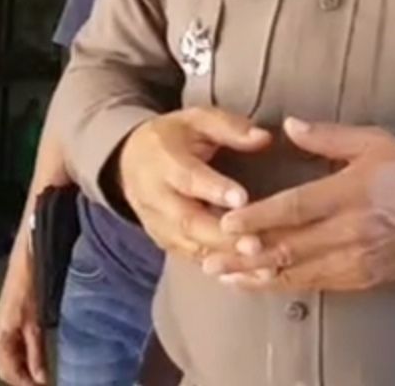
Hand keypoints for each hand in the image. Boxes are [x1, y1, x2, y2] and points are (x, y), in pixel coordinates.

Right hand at [0, 239, 46, 385]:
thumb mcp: (35, 325)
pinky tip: (37, 361)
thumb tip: (41, 380)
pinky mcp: (8, 326)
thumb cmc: (29, 292)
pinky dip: (25, 359)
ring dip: (25, 371)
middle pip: (8, 370)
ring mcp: (1, 333)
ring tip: (43, 377)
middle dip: (24, 380)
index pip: (9, 374)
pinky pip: (14, 350)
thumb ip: (36, 354)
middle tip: (45, 384)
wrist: (25, 265)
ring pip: (11, 361)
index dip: (26, 385)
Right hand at [118, 106, 271, 257]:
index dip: (213, 189)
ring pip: (191, 246)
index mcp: (164, 161)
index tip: (242, 198)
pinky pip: (193, 259)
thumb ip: (228, 127)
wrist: (130, 162)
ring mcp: (158, 225)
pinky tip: (251, 274)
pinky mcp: (166, 242)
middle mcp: (156, 198)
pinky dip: (222, 268)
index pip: (188, 177)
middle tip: (256, 243)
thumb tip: (264, 138)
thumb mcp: (196, 119)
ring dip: (226, 258)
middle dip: (222, 235)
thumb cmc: (173, 137)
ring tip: (262, 265)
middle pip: (187, 221)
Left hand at [201, 118, 394, 292]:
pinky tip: (259, 284)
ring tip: (223, 275)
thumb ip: (329, 136)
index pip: (297, 208)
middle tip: (210, 255)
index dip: (261, 216)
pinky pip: (315, 285)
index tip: (229, 220)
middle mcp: (350, 231)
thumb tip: (289, 125)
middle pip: (290, 247)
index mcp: (351, 193)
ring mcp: (355, 259)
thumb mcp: (374, 142)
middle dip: (246, 254)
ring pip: (298, 272)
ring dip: (257, 275)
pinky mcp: (360, 278)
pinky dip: (283, 285)